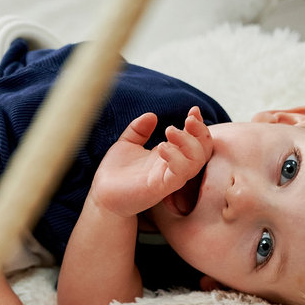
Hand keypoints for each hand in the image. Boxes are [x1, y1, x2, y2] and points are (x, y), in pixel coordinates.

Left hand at [92, 107, 211, 217]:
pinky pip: (179, 174)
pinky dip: (176, 158)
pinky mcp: (160, 188)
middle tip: (187, 119)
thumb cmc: (115, 172)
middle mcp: (173, 167)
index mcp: (169, 156)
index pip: (196, 141)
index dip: (199, 125)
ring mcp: (168, 179)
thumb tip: (151, 116)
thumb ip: (139, 129)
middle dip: (201, 132)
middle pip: (203, 151)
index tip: (193, 110)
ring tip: (169, 130)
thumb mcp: (127, 144)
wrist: (101, 193)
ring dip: (188, 142)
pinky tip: (162, 147)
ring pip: (196, 162)